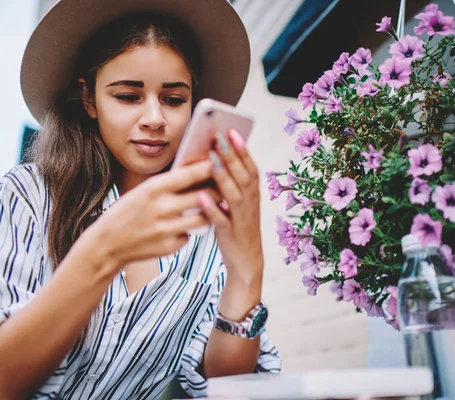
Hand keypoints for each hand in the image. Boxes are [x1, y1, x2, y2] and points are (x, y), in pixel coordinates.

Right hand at [81, 160, 217, 268]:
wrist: (107, 244)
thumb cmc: (127, 212)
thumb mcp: (143, 191)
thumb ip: (169, 184)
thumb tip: (198, 171)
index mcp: (154, 188)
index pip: (191, 173)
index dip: (211, 166)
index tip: (223, 160)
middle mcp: (162, 207)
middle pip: (205, 195)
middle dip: (219, 189)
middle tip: (227, 184)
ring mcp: (167, 229)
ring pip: (204, 217)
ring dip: (211, 211)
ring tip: (214, 205)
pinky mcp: (170, 246)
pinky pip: (191, 234)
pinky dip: (190, 229)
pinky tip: (184, 226)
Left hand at [198, 129, 263, 284]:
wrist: (247, 263)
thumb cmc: (238, 228)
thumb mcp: (239, 205)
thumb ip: (231, 185)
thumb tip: (215, 159)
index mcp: (253, 196)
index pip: (250, 168)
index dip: (243, 149)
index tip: (233, 131)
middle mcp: (250, 205)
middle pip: (243, 176)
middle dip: (232, 155)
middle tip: (219, 135)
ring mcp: (241, 220)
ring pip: (234, 194)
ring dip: (223, 175)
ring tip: (211, 158)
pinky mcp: (230, 235)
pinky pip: (221, 220)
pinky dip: (213, 208)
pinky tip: (202, 196)